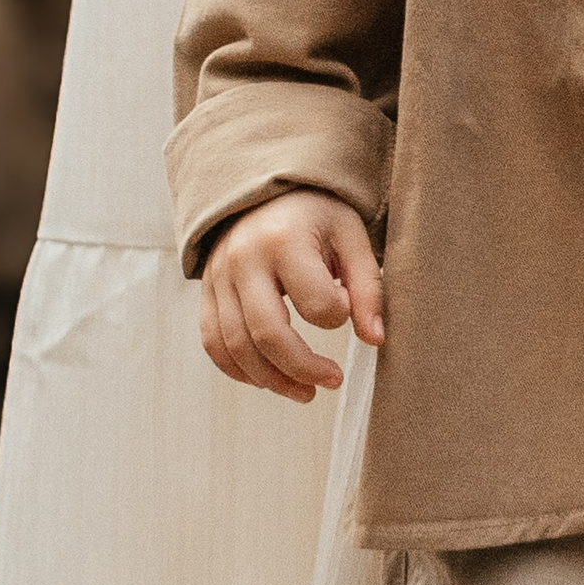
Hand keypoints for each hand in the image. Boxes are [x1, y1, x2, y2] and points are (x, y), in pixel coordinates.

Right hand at [199, 193, 384, 402]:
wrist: (263, 191)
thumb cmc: (315, 216)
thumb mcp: (350, 237)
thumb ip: (367, 287)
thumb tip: (376, 339)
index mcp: (285, 241)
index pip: (315, 302)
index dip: (338, 317)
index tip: (347, 312)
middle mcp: (244, 260)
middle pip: (268, 334)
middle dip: (303, 369)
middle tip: (332, 381)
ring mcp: (219, 278)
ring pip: (236, 346)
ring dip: (272, 380)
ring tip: (305, 392)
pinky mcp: (208, 293)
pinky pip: (214, 343)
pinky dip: (238, 371)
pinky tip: (269, 380)